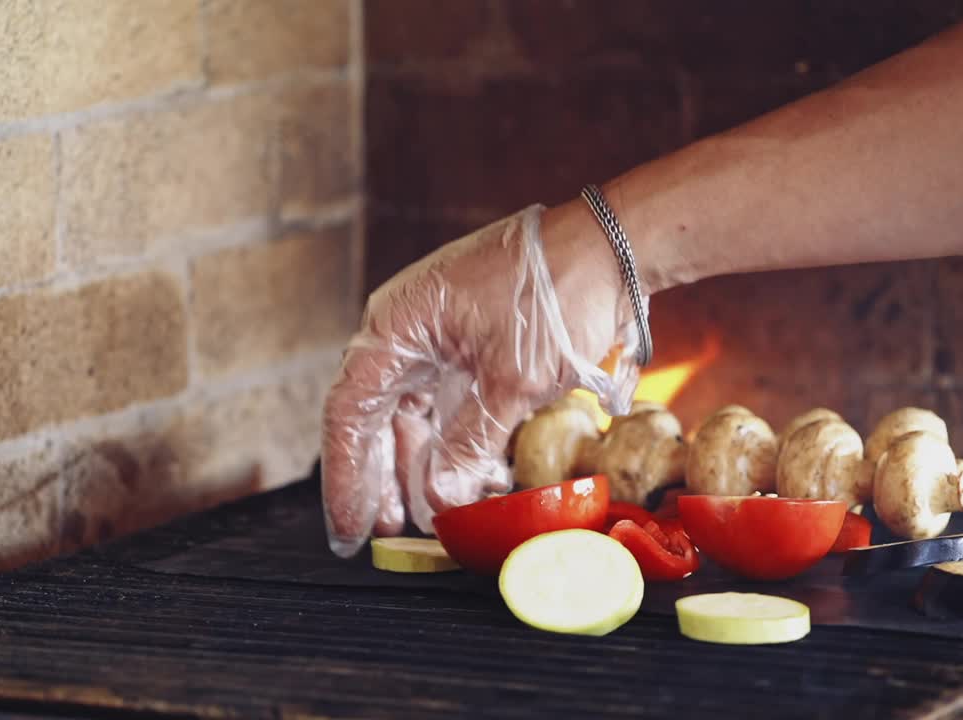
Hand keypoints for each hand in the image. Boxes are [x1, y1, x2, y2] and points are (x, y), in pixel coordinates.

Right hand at [321, 204, 643, 556]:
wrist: (614, 248)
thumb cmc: (557, 293)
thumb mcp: (513, 381)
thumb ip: (471, 443)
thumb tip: (439, 497)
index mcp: (398, 325)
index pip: (350, 413)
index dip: (347, 478)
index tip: (351, 531)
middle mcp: (409, 329)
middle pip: (378, 417)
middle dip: (383, 479)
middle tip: (388, 532)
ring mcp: (442, 336)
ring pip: (415, 413)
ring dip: (423, 465)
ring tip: (431, 513)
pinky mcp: (474, 344)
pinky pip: (450, 401)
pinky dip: (456, 442)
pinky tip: (469, 479)